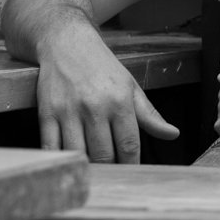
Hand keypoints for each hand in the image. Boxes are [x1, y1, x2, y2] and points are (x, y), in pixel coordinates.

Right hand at [35, 24, 178, 163]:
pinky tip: (68, 165)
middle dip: (110, 170)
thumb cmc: (101, 67)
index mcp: (120, 102)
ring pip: (79, 154)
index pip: (130, 145)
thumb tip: (173, 134)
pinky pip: (52, 146)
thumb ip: (150, 115)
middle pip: (104, 154)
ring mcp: (69, 111)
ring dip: (86, 168)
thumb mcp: (130, 87)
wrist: (66, 43)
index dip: (131, 165)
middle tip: (112, 177)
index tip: (131, 175)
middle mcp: (95, 107)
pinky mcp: (46, 112)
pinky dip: (61, 160)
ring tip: (93, 174)